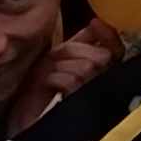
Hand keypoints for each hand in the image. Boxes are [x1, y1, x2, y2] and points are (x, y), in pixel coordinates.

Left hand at [8, 17, 119, 134]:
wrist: (23, 116)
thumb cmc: (41, 89)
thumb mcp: (61, 59)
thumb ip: (82, 43)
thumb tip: (98, 23)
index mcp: (100, 72)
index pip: (117, 51)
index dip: (109, 36)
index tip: (96, 24)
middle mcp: (102, 87)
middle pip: (102, 56)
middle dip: (75, 52)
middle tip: (56, 62)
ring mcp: (92, 100)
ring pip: (86, 66)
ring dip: (61, 66)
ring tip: (49, 76)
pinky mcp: (78, 110)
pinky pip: (73, 81)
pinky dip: (56, 78)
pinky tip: (49, 86)